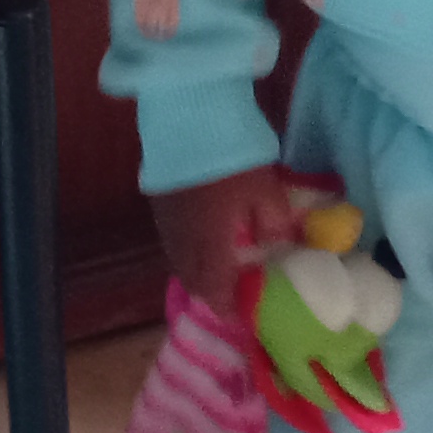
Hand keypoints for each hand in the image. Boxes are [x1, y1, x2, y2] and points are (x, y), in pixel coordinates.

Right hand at [149, 166, 304, 303]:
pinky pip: (172, 239)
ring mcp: (165, 220)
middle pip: (191, 278)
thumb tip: (274, 241)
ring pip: (178, 260)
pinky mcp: (158, 202)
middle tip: (231, 292)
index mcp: (209, 243)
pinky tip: (203, 238)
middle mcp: (181, 239)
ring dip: (197, 270)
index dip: (225, 305)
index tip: (238, 314)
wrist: (189, 118)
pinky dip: (187, 249)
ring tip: (219, 267)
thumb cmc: (232, 158)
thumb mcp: (266, 190)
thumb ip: (273, 221)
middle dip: (210, 291)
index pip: (213, 288)